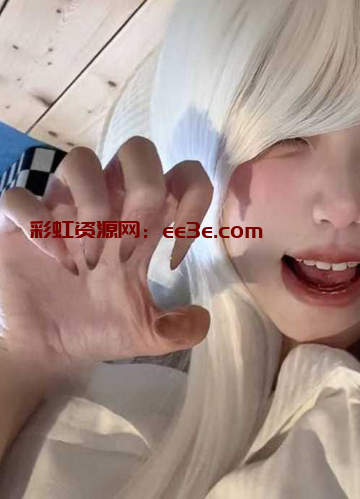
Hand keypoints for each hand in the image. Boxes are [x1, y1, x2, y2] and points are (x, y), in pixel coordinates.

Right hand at [0, 137, 212, 376]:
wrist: (48, 349)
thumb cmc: (99, 326)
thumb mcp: (147, 333)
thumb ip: (179, 329)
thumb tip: (202, 320)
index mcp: (144, 221)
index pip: (184, 176)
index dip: (193, 203)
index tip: (177, 254)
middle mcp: (108, 203)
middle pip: (138, 149)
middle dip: (144, 192)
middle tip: (130, 248)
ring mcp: (62, 208)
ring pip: (80, 159)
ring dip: (92, 206)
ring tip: (89, 260)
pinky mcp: (18, 223)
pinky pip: (20, 198)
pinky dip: (39, 226)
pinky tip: (55, 261)